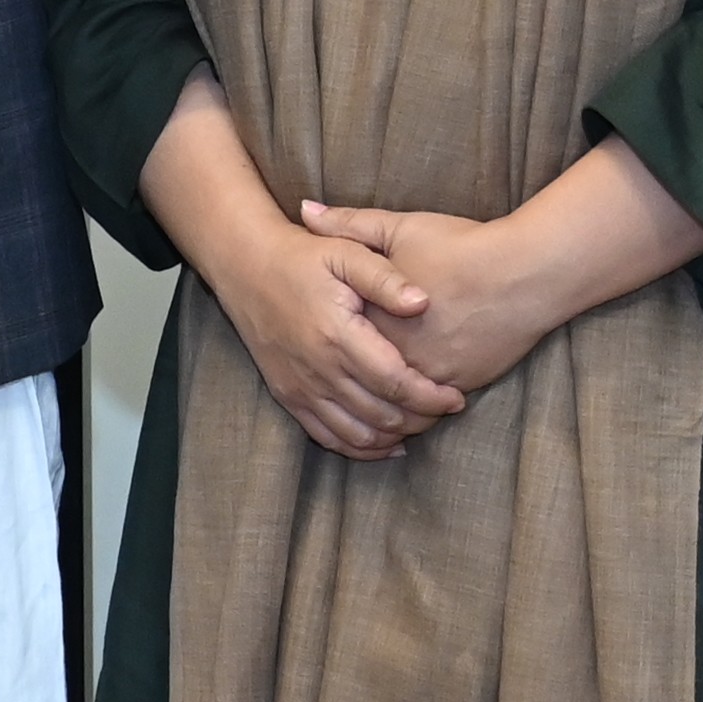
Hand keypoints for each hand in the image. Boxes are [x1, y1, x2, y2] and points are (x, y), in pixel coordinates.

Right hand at [198, 207, 465, 460]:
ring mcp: (301, 388)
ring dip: (395, 436)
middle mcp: (318, 369)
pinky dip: (361, 449)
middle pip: (382, 415)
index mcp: (337, 335)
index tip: (457, 397)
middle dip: (421, 419)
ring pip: (358, 435)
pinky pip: (328, 438)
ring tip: (421, 422)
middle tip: (446, 410)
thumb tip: (424, 303)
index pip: (395, 382)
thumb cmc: (303, 257)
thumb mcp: (346, 252)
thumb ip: (386, 278)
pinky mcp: (288, 396)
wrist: (245, 266)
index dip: (431, 397)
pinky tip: (386, 443)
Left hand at [306, 145, 702, 403]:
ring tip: (379, 403)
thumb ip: (349, 223)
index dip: (328, 345)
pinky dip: (420, 409)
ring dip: (386, 409)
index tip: (321, 342)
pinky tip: (416, 402)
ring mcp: (429, 374)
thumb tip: (305, 211)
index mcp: (373, 319)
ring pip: (395, 406)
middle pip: (360, 383)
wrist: (525, 273)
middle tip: (342, 387)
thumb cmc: (460, 247)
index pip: (336, 344)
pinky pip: (429, 409)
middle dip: (350, 389)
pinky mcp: (461, 384)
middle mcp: (397, 355)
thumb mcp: (399, 228)